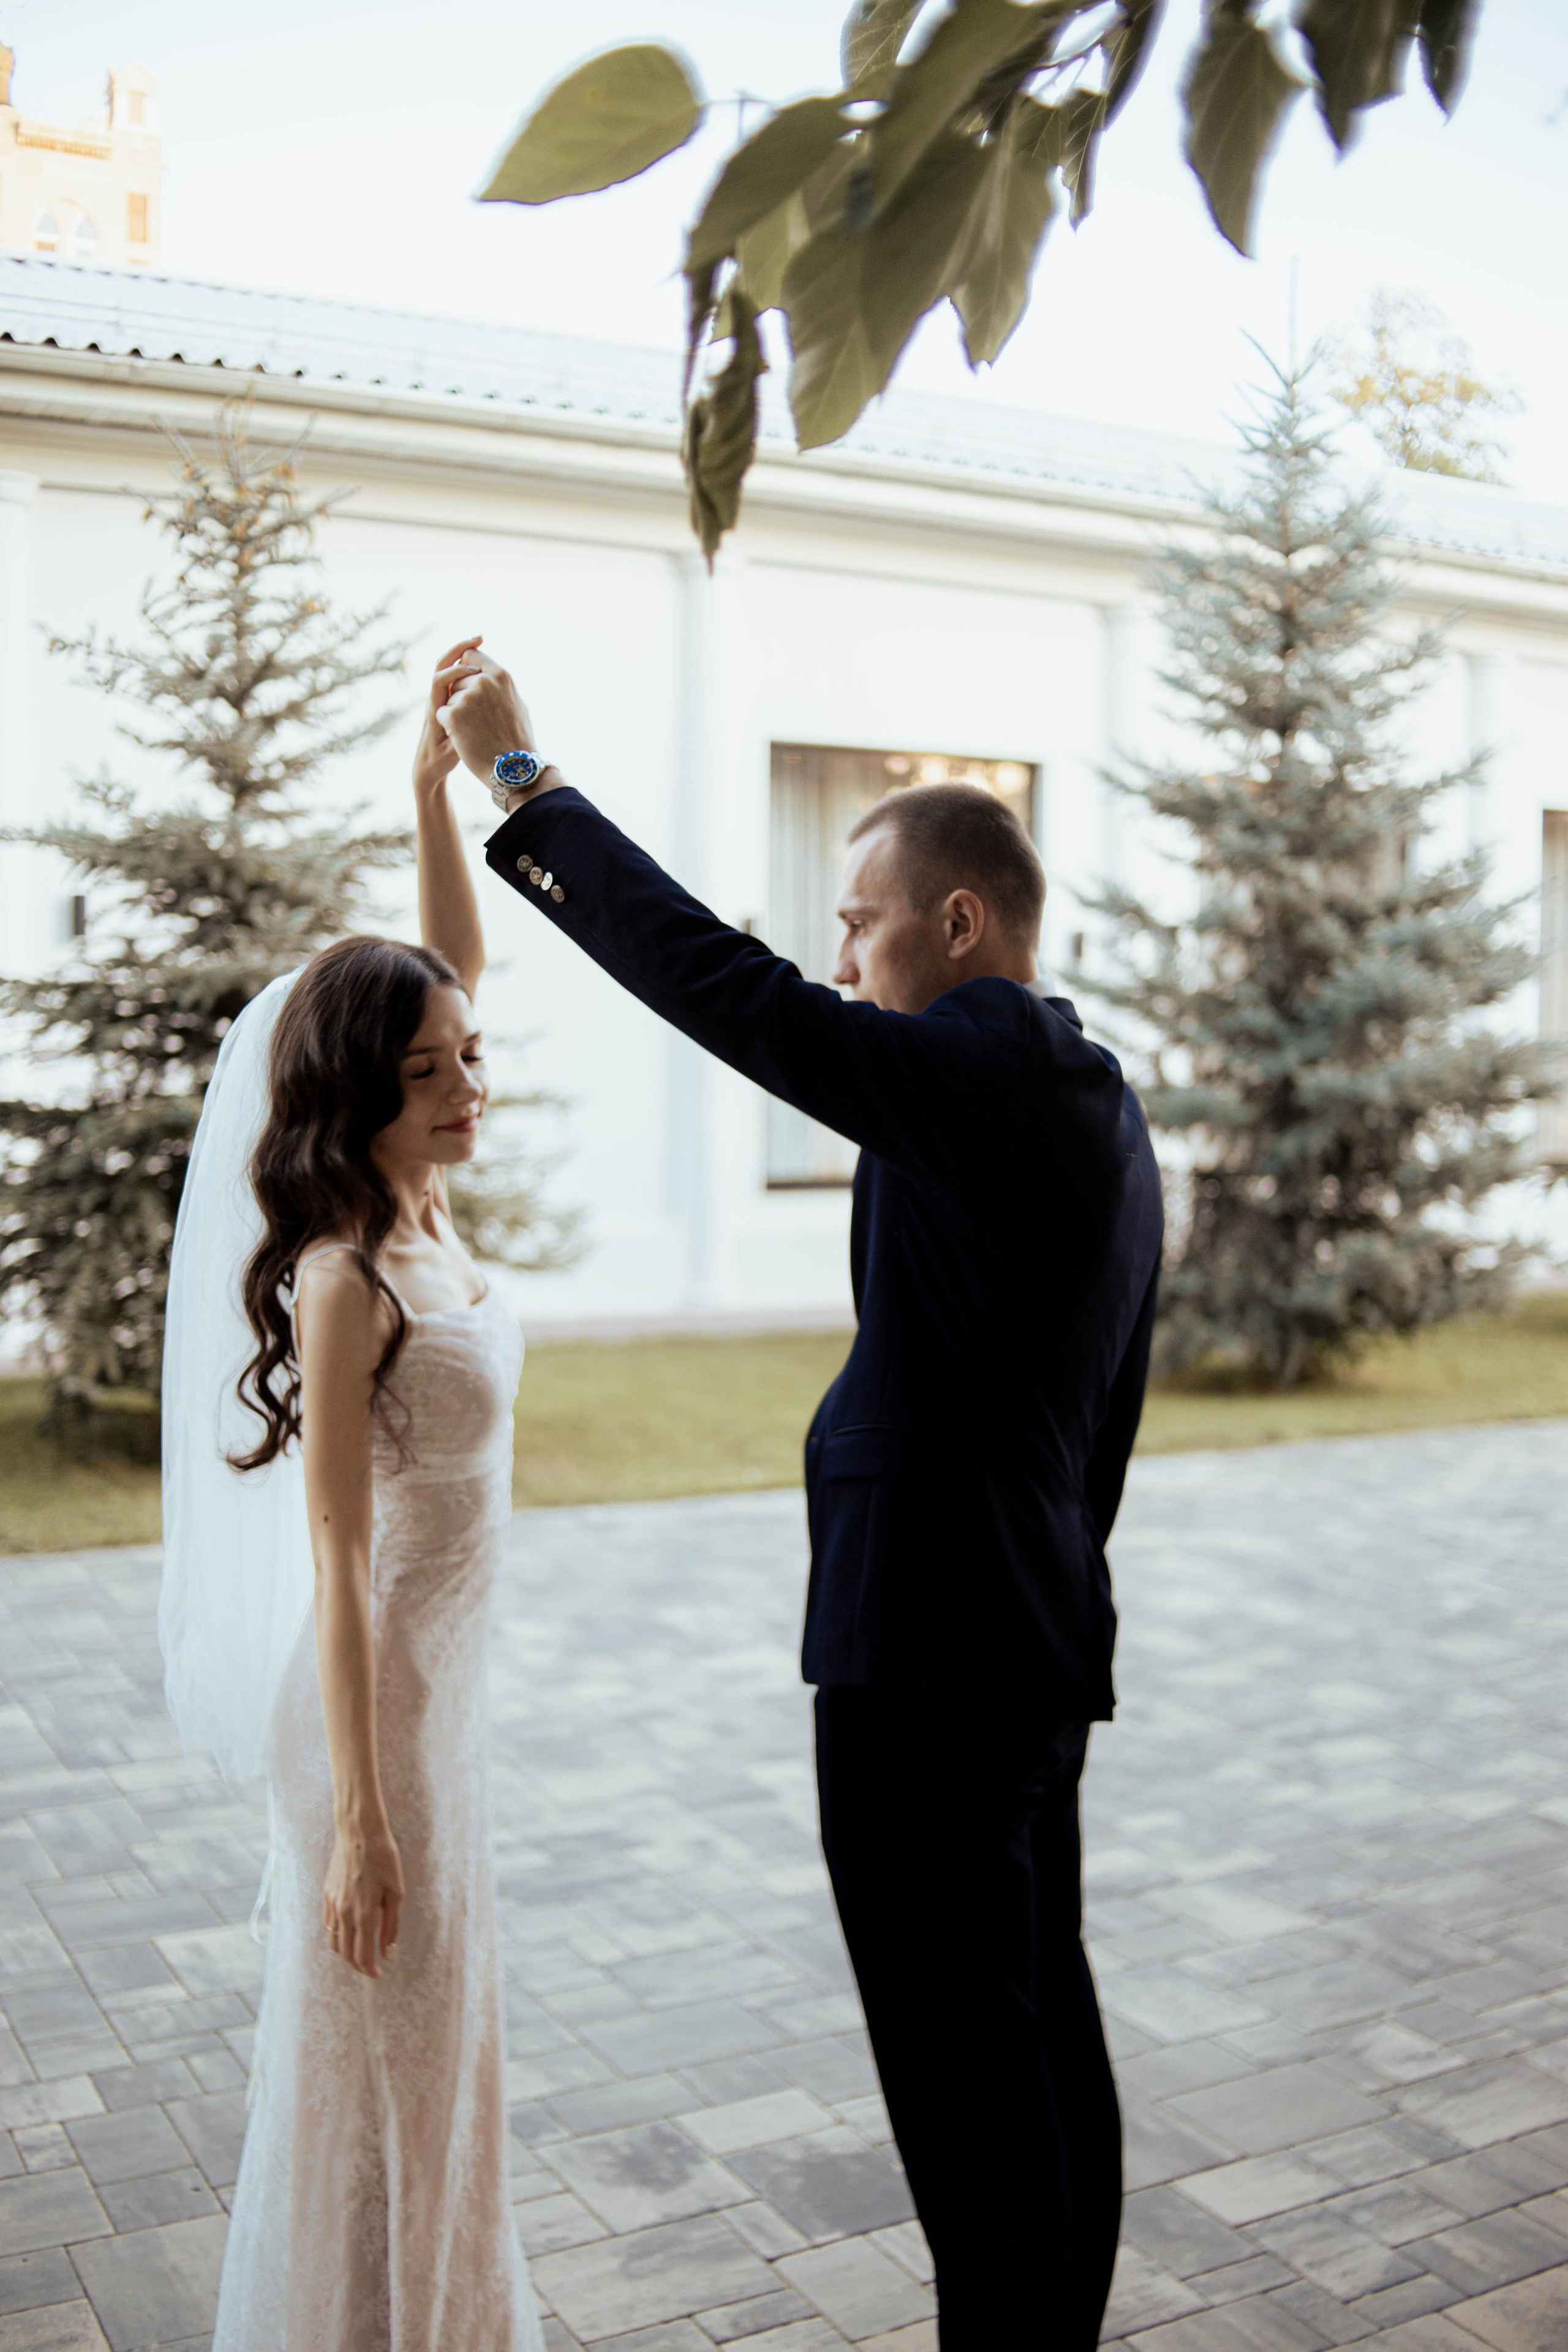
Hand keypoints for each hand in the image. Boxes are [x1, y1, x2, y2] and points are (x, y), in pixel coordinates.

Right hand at [323, 1818, 402, 1978]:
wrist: (358, 1832)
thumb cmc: (383, 1859)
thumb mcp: (396, 1892)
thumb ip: (391, 1925)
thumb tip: (388, 1953)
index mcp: (363, 1914)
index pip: (362, 1956)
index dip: (370, 1970)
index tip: (379, 1974)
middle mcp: (343, 1913)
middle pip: (346, 1954)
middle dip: (358, 1966)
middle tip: (371, 1968)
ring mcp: (332, 1905)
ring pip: (333, 1943)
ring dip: (345, 1955)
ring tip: (360, 1955)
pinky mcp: (326, 1895)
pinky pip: (328, 1926)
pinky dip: (337, 1937)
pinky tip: (349, 1933)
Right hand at [413, 634, 483, 799]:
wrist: (437, 766)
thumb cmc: (463, 747)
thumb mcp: (482, 725)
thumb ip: (489, 708)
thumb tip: (510, 698)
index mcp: (455, 693)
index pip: (462, 663)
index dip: (471, 650)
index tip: (483, 638)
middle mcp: (442, 693)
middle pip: (449, 660)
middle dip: (463, 646)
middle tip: (479, 637)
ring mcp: (435, 700)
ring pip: (440, 669)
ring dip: (455, 657)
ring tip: (471, 653)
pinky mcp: (431, 710)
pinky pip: (438, 686)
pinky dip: (451, 675)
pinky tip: (466, 675)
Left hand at [435, 646, 538, 784]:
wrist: (512, 769)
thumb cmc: (517, 740)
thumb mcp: (517, 703)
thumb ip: (499, 685)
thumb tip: (487, 673)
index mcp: (501, 675)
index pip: (471, 655)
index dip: (464, 665)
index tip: (466, 675)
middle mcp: (483, 681)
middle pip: (457, 678)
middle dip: (461, 694)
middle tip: (478, 719)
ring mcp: (467, 697)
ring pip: (449, 697)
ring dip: (456, 712)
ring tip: (475, 731)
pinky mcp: (453, 715)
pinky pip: (442, 713)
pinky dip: (449, 727)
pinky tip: (465, 739)